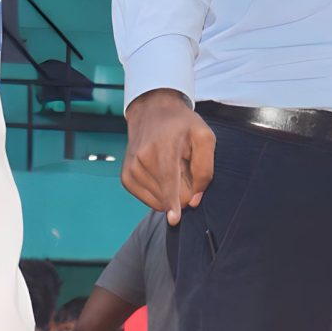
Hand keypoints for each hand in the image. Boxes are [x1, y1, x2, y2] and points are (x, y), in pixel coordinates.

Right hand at [123, 88, 214, 222]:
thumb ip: (205, 170)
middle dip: (183, 190)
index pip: (168, 182)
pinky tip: (161, 174)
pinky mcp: (126, 178)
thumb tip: (195, 200)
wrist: (151, 111)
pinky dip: (160, 193)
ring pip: (159, 201)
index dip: (173, 203)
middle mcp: (141, 160)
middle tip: (182, 167)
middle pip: (169, 196)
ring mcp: (131, 170)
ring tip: (170, 166)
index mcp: (162, 149)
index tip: (173, 219)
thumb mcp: (204, 137)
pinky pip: (149, 200)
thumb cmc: (181, 124)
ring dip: (170, 190)